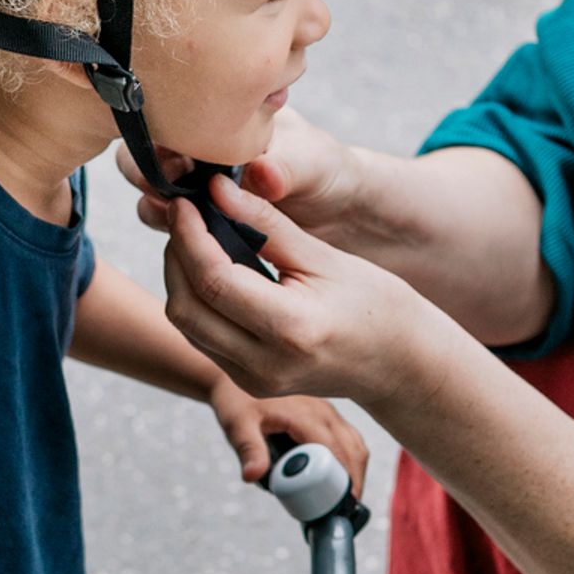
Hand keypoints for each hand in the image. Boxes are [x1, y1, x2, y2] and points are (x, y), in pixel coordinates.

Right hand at [119, 107, 363, 242]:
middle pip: (143, 162)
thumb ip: (286, 167)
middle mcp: (198, 156)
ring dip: (160, 212)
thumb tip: (262, 174)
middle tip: (177, 196)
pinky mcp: (204, 230)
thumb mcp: (313, 163)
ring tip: (185, 224)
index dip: (162, 144)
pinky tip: (197, 249)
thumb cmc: (328, 171)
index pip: (167, 123)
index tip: (180, 166)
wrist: (344, 212)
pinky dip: (177, 240)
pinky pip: (173, 234)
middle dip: (150, 178)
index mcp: (217, 122)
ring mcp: (197, 194)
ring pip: (151, 200)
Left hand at [164, 173, 434, 411]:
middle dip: (176, 257)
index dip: (189, 237)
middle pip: (186, 308)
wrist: (398, 362)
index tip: (184, 203)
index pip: (215, 280)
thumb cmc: (374, 303)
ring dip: (180, 278)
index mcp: (291, 329)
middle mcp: (265, 364)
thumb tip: (218, 190)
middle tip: (187, 218)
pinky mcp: (247, 382)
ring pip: (187, 325)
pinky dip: (196, 300)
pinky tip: (211, 269)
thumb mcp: (326, 256)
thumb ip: (267, 224)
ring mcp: (254, 380)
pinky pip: (202, 338)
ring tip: (197, 239)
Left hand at [208, 380, 369, 492]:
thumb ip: (248, 450)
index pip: (333, 449)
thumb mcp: (238, 425)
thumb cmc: (236, 400)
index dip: (341, 478)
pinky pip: (348, 437)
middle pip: (351, 448)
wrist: (236, 376)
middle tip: (345, 508)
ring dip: (354, 469)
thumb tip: (253, 476)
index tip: (344, 502)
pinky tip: (340, 476)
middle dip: (353, 479)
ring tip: (345, 497)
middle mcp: (322, 409)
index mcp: (304, 413)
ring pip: (354, 442)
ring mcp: (327, 409)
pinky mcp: (326, 412)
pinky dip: (350, 458)